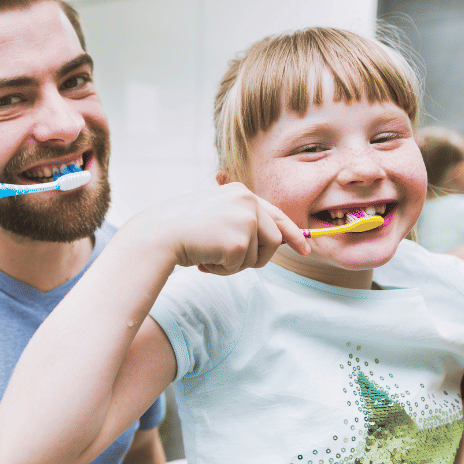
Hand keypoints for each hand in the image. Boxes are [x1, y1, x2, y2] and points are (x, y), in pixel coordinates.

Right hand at [132, 182, 308, 275]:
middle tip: (231, 264)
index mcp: (240, 192)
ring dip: (237, 265)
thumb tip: (266, 243)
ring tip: (211, 257)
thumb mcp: (213, 214)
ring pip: (261, 256)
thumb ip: (238, 221)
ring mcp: (246, 220)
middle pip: (274, 239)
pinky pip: (243, 267)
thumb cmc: (179, 228)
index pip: (276, 215)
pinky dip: (224, 270)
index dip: (293, 234)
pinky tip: (204, 260)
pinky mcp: (240, 241)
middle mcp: (248, 201)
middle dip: (260, 258)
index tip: (305, 250)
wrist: (158, 235)